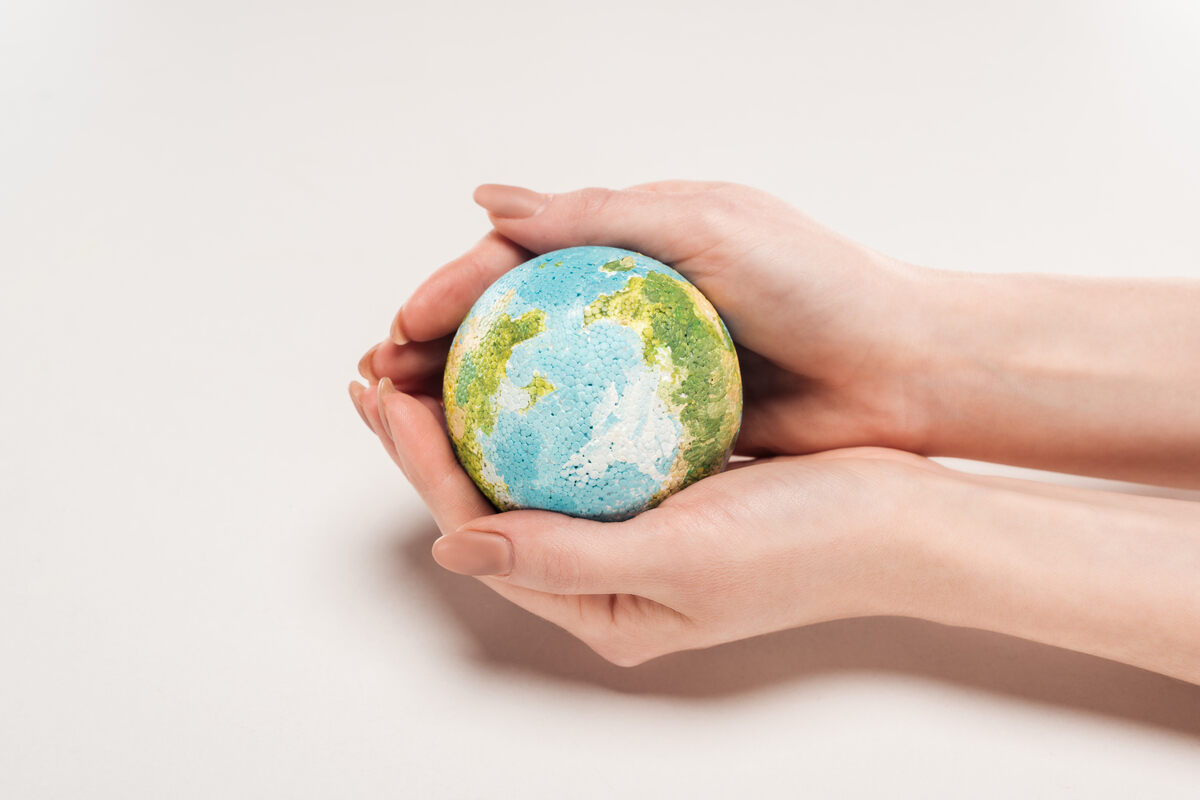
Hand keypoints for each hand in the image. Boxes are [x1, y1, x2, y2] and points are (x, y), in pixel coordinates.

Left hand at [351, 378, 935, 665]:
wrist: (900, 521)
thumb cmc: (806, 546)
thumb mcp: (683, 558)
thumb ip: (566, 557)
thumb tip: (455, 547)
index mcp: (598, 608)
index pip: (481, 530)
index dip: (423, 463)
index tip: (388, 393)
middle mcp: (601, 576)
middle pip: (487, 500)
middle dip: (427, 437)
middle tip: (376, 370)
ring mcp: (627, 533)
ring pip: (523, 467)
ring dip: (471, 412)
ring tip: (423, 359)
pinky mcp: (656, 492)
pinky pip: (573, 445)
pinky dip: (535, 402)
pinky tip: (518, 358)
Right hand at [357, 181, 934, 457]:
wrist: (902, 367)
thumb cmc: (814, 284)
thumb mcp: (706, 228)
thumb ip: (596, 217)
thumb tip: (487, 203)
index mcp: (631, 245)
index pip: (515, 264)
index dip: (450, 293)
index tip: (399, 331)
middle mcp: (628, 308)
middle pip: (512, 328)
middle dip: (442, 352)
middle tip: (384, 388)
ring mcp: (645, 371)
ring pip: (538, 388)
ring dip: (472, 406)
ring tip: (415, 430)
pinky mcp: (669, 425)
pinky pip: (588, 436)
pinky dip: (537, 449)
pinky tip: (494, 471)